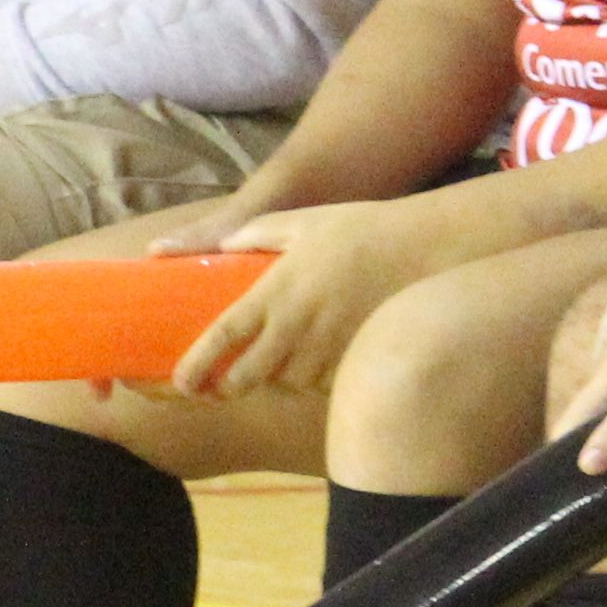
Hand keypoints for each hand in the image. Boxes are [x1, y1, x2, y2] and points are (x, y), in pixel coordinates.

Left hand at [160, 200, 443, 401]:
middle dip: (231, 386)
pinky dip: (314, 375)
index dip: (196, 365)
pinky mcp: (354, 360)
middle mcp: (297, 326)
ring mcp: (327, 347)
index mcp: (276, 291)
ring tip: (283, 356)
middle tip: (227, 381)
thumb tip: (221, 244)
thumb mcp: (305, 220)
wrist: (425, 247)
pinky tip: (322, 352)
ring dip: (277, 377)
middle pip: (247, 378)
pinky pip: (323, 382)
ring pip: (287, 383)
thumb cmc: (362, 229)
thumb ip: (257, 233)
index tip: (181, 382)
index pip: (225, 337)